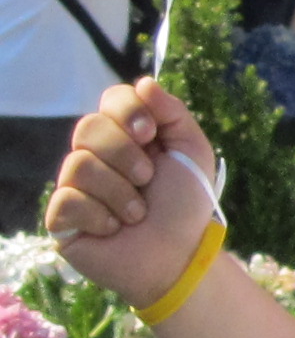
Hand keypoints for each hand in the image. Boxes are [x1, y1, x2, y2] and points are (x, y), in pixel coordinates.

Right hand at [47, 80, 221, 308]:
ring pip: (78, 164)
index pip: (111, 99)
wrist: (179, 256)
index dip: (127, 110)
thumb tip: (143, 82)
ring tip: (138, 213)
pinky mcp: (61, 217)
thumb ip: (173, 113)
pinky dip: (102, 216)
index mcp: (127, 135)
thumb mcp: (191, 152)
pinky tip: (115, 228)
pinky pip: (68, 200)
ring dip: (120, 191)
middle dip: (125, 154)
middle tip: (148, 178)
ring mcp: (75, 185)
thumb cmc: (185, 205)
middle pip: (88, 127)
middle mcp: (96, 155)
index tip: (149, 133)